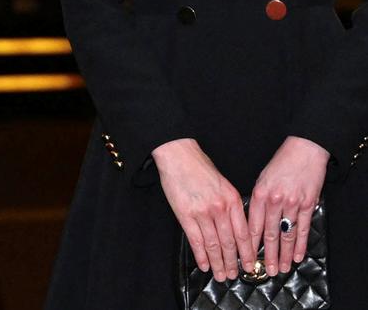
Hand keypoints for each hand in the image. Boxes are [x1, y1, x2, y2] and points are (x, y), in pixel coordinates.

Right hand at [152, 138, 254, 281]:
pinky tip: (204, 264)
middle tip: (234, 275)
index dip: (247, 252)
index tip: (250, 265)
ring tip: (220, 275)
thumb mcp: (223, 183)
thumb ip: (231, 204)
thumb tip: (236, 227)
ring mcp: (202, 212)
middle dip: (232, 262)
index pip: (243, 233)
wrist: (179, 154)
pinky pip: (196, 240)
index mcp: (232, 199)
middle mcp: (219, 208)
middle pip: (229, 242)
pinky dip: (201, 255)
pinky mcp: (185, 215)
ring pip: (213, 245)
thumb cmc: (200, 166)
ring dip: (218, 263)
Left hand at [248, 136, 328, 275]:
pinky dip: (299, 244)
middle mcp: (275, 200)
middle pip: (269, 233)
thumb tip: (253, 221)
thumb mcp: (263, 178)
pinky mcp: (307, 204)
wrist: (304, 149)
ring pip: (286, 234)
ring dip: (283, 254)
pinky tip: (296, 256)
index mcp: (260, 192)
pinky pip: (302, 229)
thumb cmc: (281, 162)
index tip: (246, 256)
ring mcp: (292, 203)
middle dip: (266, 254)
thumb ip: (258, 199)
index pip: (252, 223)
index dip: (249, 243)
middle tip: (264, 269)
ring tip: (280, 268)